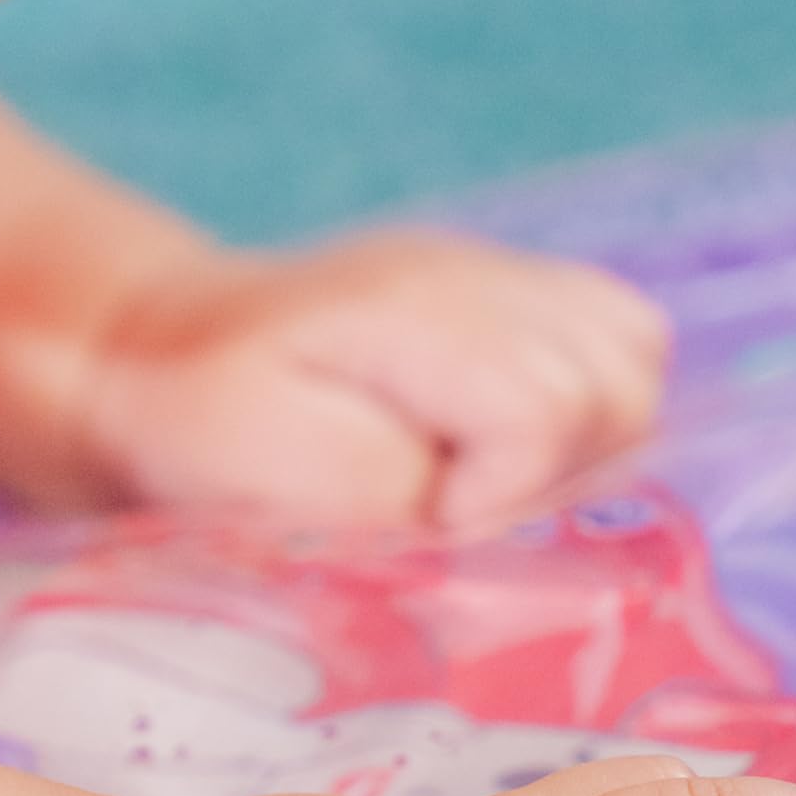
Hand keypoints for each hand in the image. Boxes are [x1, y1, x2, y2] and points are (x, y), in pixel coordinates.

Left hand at [72, 229, 670, 528]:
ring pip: (635, 353)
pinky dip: (595, 397)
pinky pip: (623, 335)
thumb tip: (484, 517)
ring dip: (589, 437)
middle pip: (615, 380)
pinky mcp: (514, 292)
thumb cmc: (201, 419)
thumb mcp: (265, 466)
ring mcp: (501, 274)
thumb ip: (386, 493)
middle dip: (556, 470)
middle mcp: (474, 277)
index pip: (542, 405)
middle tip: (459, 505)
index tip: (431, 521)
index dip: (503, 491)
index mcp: (408, 313)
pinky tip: (516, 439)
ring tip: (492, 476)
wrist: (161, 347)